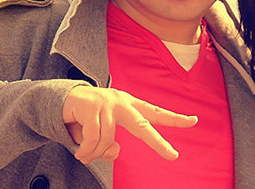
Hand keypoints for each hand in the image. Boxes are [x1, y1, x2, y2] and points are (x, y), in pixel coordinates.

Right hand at [62, 86, 197, 163]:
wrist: (60, 99)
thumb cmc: (87, 117)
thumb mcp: (102, 131)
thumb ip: (110, 144)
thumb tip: (114, 152)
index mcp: (129, 104)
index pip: (156, 112)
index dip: (175, 118)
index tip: (194, 121)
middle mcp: (121, 102)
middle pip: (143, 125)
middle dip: (158, 142)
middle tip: (172, 155)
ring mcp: (106, 103)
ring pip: (108, 140)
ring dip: (95, 153)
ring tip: (85, 154)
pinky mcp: (90, 107)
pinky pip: (92, 139)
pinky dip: (86, 151)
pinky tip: (80, 153)